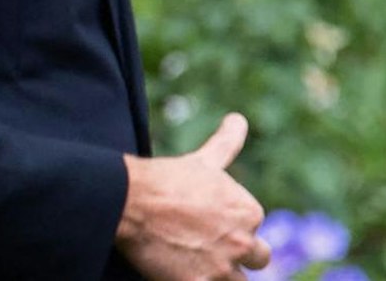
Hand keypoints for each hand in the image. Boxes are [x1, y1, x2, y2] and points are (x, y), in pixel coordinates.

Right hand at [116, 113, 270, 280]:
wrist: (128, 199)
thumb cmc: (164, 178)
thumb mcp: (202, 162)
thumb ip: (226, 143)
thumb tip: (238, 119)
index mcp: (249, 212)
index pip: (253, 228)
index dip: (230, 227)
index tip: (205, 221)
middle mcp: (244, 241)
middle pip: (256, 260)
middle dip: (235, 255)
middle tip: (204, 246)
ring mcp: (223, 268)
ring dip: (220, 274)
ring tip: (194, 260)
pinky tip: (183, 272)